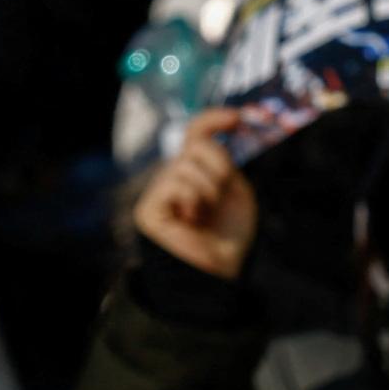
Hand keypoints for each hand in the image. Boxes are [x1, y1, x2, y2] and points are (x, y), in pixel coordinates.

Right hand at [132, 105, 256, 280]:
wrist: (218, 272)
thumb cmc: (227, 236)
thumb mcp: (236, 191)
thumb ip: (225, 162)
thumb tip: (222, 132)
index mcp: (195, 170)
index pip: (196, 132)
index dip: (214, 119)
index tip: (238, 117)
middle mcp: (174, 176)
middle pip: (196, 145)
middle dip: (219, 166)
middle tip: (220, 196)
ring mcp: (159, 191)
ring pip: (186, 164)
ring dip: (209, 190)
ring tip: (205, 214)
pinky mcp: (149, 207)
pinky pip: (174, 184)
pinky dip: (192, 199)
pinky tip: (191, 219)